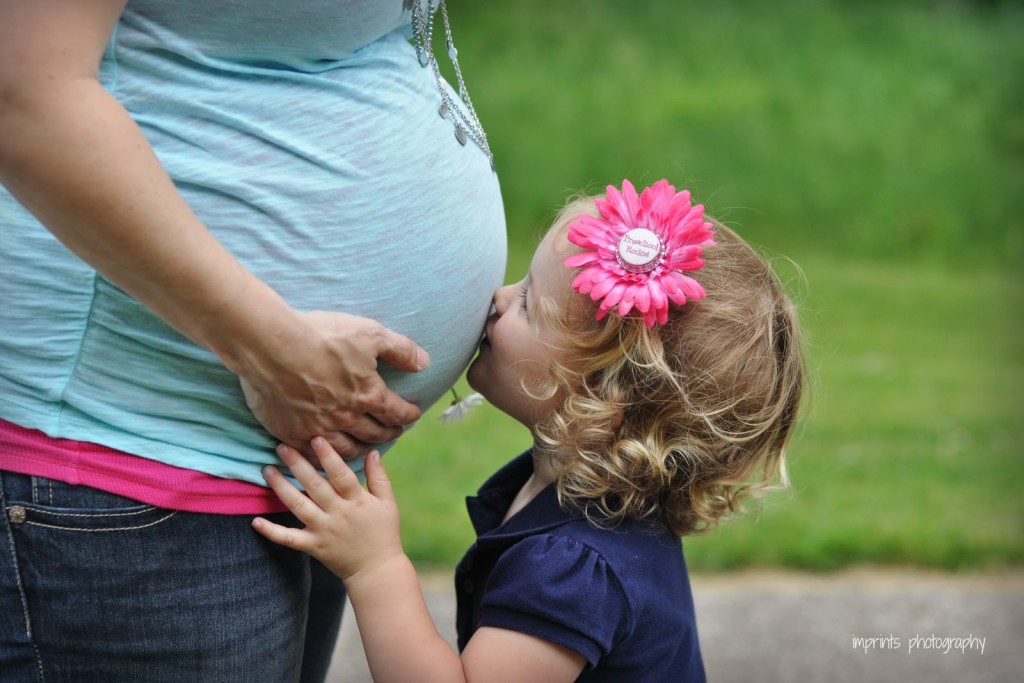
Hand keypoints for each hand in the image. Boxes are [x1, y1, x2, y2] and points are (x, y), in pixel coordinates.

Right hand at [238, 310, 429, 459]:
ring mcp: (318, 428)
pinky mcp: (291, 432)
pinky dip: (323, 458)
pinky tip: (326, 455)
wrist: (271, 344)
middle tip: (393, 432)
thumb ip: (401, 350)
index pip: (396, 412)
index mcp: (368, 395)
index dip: (408, 414)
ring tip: (366, 447)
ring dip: (361, 449)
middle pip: (374, 433)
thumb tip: (425, 363)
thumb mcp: (370, 333)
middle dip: (388, 433)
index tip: (413, 414)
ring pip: (346, 449)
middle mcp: (346, 418)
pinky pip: (312, 454)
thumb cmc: (322, 335)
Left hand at [253, 439, 404, 581]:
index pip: (341, 475)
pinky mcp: (313, 546)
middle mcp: (338, 514)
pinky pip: (289, 538)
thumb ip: (379, 477)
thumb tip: (372, 451)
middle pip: (315, 486)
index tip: (316, 438)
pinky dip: (271, 531)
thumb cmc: (384, 533)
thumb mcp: (388, 503)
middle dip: (297, 465)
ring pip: (298, 506)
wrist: (376, 571)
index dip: (328, 456)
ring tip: (267, 470)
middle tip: (282, 446)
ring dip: (281, 487)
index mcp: (357, 501)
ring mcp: (324, 531)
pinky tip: (255, 521)